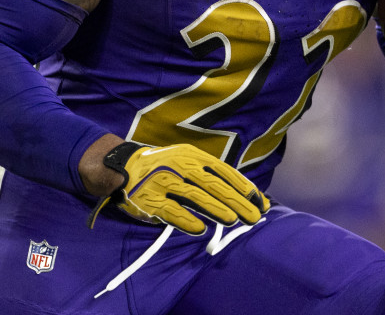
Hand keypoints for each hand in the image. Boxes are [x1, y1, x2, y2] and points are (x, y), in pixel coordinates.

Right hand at [88, 141, 268, 234]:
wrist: (124, 166)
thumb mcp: (188, 162)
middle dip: (236, 201)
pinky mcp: (150, 200)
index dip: (243, 186)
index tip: (259, 201)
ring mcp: (164, 182)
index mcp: (192, 155)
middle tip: (254, 217)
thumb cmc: (166, 167)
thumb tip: (248, 196)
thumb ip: (213, 177)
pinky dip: (186, 220)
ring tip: (232, 220)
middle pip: (213, 184)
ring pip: (194, 196)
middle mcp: (180, 166)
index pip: (223, 171)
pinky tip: (200, 229)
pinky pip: (170, 211)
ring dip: (215, 208)